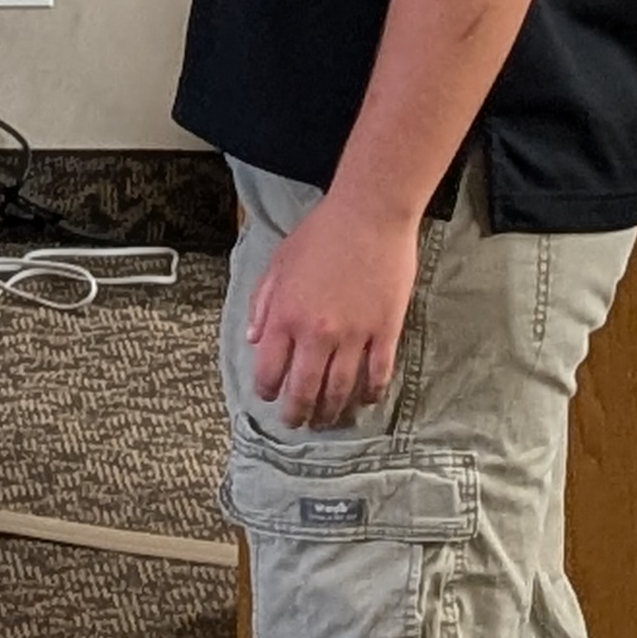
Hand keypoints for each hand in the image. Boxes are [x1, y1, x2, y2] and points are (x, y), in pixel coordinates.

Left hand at [246, 192, 418, 427]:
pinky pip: (377, 375)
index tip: (268, 397)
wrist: (370, 214)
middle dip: (297, 413)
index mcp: (286, 315)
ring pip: (340, 390)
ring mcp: (353, 336)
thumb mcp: (279, 261)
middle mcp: (316, 333)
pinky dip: (370, 393)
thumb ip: (262, 302)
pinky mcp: (385, 333)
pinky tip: (365, 400)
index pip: (269, 369)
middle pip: (304, 390)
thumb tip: (252, 339)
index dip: (266, 389)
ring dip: (331, 411)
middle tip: (296, 423)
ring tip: (327, 421)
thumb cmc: (321, 232)